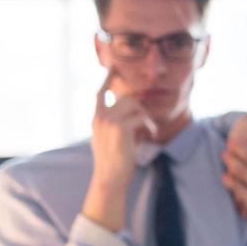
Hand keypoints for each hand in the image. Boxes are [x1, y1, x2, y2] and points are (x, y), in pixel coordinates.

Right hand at [83, 72, 156, 231]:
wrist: (110, 178)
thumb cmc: (114, 161)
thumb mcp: (110, 139)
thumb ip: (117, 124)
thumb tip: (134, 113)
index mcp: (96, 119)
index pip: (100, 93)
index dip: (107, 79)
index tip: (112, 67)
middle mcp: (100, 117)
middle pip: (126, 97)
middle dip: (139, 107)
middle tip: (146, 122)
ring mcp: (109, 121)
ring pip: (134, 105)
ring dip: (146, 116)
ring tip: (149, 130)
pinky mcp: (120, 128)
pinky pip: (141, 117)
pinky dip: (150, 125)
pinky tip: (150, 135)